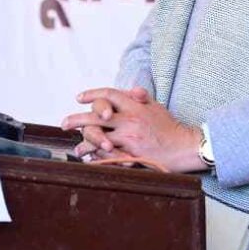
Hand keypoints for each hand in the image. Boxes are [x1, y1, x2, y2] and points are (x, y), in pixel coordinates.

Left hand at [61, 86, 206, 172]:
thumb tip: (132, 89)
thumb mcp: (156, 106)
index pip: (109, 95)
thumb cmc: (169, 126)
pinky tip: (91, 160)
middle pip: (97, 117)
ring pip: (100, 139)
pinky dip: (99, 158)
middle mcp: (130, 120)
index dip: (92, 94)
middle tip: (63, 123)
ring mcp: (130, 138)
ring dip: (85, 143)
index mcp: (134, 106)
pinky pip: (110, 157)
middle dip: (77, 119)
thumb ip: (140, 97)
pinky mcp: (133, 155)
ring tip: (77, 148)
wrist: (184, 146)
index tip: (79, 98)